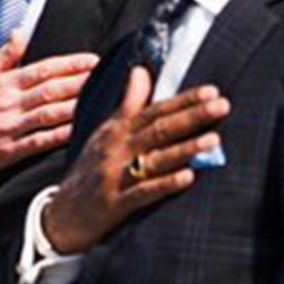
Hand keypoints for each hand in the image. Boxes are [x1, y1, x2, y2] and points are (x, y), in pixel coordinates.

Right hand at [0, 33, 99, 206]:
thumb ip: (2, 56)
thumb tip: (21, 32)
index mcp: (2, 85)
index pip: (41, 69)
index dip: (69, 64)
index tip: (93, 60)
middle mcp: (6, 104)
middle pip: (49, 90)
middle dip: (79, 82)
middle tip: (105, 75)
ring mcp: (7, 129)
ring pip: (47, 114)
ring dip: (74, 106)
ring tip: (99, 99)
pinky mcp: (7, 152)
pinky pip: (38, 142)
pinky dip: (59, 136)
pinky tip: (78, 131)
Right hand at [39, 67, 229, 256]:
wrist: (61, 213)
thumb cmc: (90, 169)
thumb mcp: (105, 132)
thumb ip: (128, 103)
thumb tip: (141, 70)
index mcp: (117, 131)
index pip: (154, 110)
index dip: (183, 100)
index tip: (211, 90)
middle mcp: (117, 149)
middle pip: (158, 130)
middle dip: (192, 117)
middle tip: (222, 105)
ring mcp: (116, 176)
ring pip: (155, 159)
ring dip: (185, 148)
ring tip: (214, 139)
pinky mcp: (116, 203)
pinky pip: (144, 192)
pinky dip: (166, 184)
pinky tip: (188, 177)